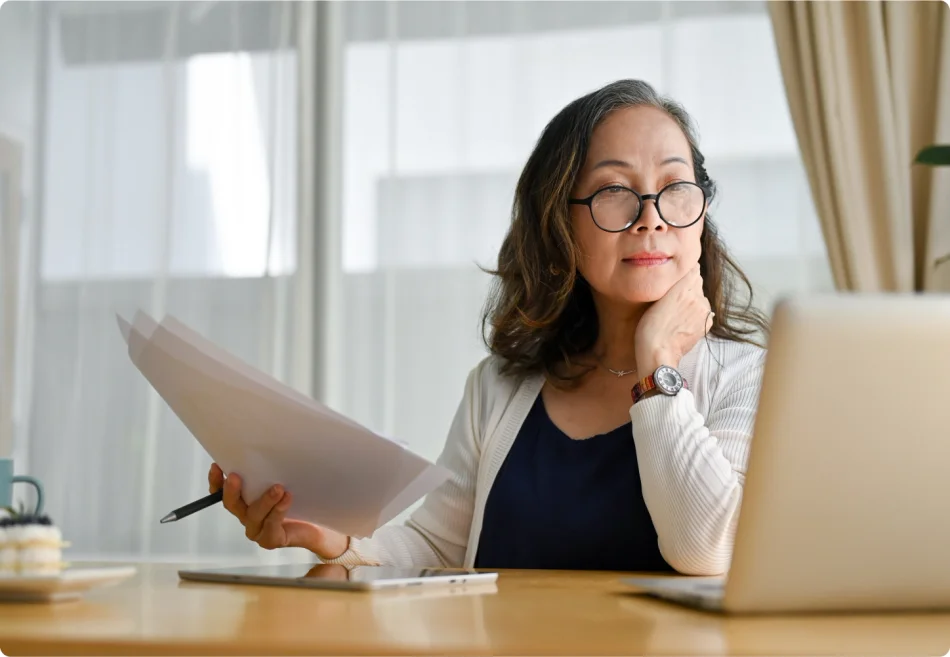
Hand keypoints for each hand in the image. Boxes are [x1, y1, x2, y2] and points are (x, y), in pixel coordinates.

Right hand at [208, 463, 348, 559]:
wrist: (318, 525)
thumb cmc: (299, 500)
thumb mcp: (283, 480)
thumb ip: (272, 469)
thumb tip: (268, 444)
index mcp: (244, 501)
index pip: (222, 493)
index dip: (216, 481)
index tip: (217, 465)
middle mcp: (247, 516)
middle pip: (232, 504)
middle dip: (232, 490)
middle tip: (235, 476)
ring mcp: (258, 530)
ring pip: (254, 515)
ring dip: (264, 500)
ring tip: (278, 487)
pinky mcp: (271, 539)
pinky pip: (272, 525)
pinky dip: (278, 511)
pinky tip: (287, 499)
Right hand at [635, 263, 712, 374]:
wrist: (658, 353)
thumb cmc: (650, 328)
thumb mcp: (657, 299)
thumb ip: (676, 283)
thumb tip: (692, 268)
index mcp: (684, 288)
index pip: (693, 270)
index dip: (684, 272)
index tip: (675, 278)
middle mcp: (698, 297)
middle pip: (697, 284)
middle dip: (688, 287)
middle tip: (671, 298)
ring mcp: (704, 311)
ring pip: (701, 297)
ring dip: (692, 300)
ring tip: (676, 311)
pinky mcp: (706, 324)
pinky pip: (704, 311)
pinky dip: (696, 313)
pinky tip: (683, 320)